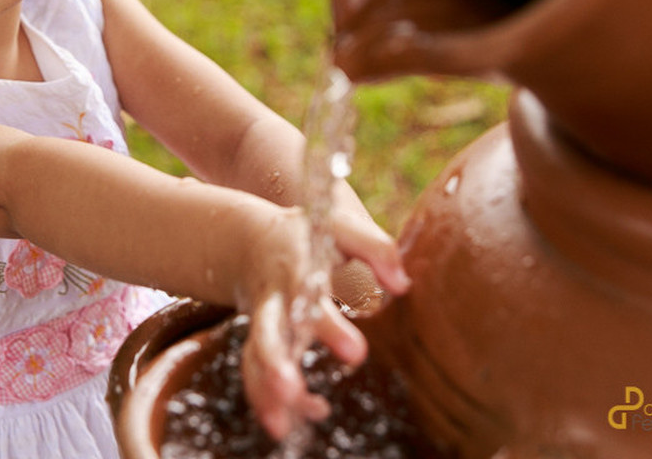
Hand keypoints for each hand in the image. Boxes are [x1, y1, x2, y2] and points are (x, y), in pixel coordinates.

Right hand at [237, 207, 408, 439]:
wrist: (250, 241)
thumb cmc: (308, 237)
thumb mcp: (341, 227)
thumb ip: (376, 247)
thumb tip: (402, 285)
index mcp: (299, 270)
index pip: (313, 296)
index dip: (331, 326)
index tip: (356, 354)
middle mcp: (275, 299)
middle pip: (268, 330)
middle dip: (275, 360)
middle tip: (292, 389)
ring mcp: (262, 322)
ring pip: (254, 357)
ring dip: (264, 390)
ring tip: (280, 424)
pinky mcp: (257, 342)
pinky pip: (253, 373)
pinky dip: (266, 400)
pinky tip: (289, 423)